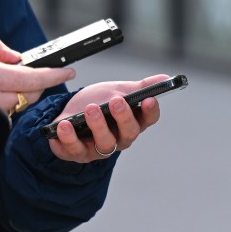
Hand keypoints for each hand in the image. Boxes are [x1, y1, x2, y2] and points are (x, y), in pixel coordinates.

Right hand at [0, 36, 74, 114]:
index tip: (69, 72)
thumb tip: (16, 58)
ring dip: (16, 94)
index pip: (32, 78)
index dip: (54, 76)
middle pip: (30, 96)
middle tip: (27, 74)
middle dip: (35, 85)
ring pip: (16, 106)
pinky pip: (2, 113)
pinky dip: (2, 104)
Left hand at [47, 75, 169, 163]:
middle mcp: (120, 139)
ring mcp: (99, 148)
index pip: (149, 120)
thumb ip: (141, 86)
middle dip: (123, 117)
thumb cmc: (99, 102)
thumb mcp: (119, 90)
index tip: (149, 98)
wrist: (71, 110)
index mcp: (134, 123)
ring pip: (105, 143)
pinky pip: (74, 149)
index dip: (151, 111)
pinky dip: (69, 137)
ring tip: (90, 108)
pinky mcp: (77, 153)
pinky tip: (65, 124)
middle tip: (116, 100)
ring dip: (98, 126)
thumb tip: (165, 78)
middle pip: (129, 133)